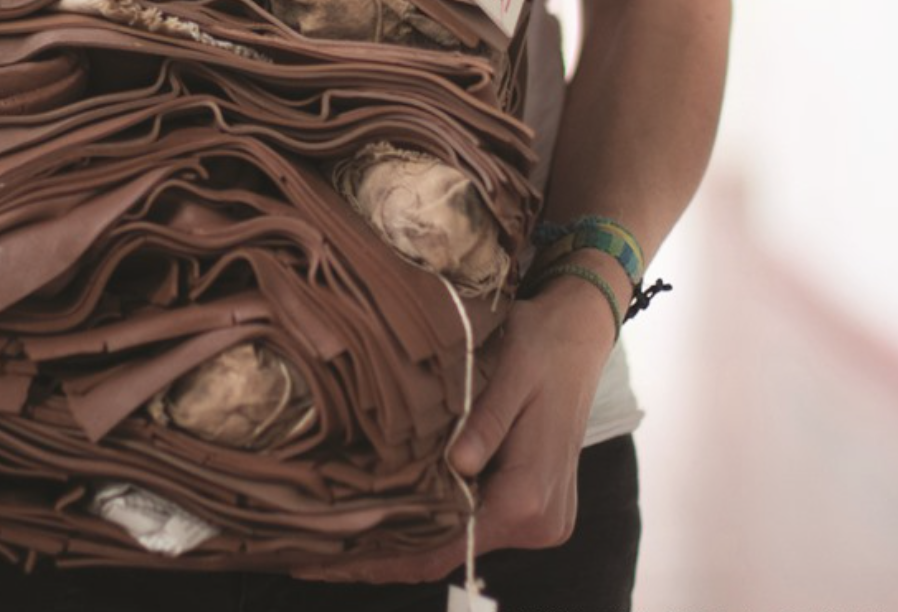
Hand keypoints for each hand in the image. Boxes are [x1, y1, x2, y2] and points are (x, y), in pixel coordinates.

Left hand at [292, 273, 617, 583]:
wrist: (579, 336)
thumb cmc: (543, 348)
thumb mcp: (510, 377)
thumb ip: (484, 426)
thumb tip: (457, 467)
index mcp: (529, 499)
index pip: (447, 549)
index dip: (387, 561)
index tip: (334, 563)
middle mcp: (539, 523)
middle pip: (449, 552)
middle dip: (386, 554)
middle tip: (319, 553)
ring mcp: (541, 519)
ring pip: (460, 541)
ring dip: (408, 538)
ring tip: (342, 535)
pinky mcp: (535, 506)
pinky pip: (476, 524)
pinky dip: (435, 522)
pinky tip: (391, 513)